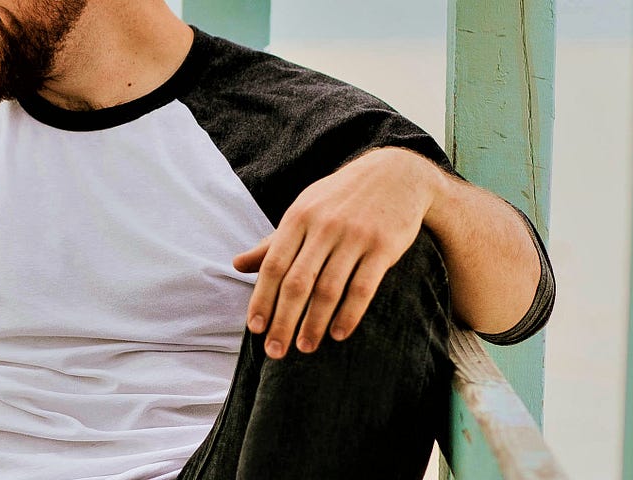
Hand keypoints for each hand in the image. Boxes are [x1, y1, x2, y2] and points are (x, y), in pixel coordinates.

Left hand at [234, 148, 449, 358]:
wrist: (395, 174)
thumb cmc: (340, 198)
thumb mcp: (303, 210)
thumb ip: (273, 242)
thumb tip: (237, 265)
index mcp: (298, 218)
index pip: (274, 266)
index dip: (262, 300)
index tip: (255, 329)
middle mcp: (324, 227)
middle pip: (298, 283)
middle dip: (284, 321)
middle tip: (276, 352)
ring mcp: (354, 236)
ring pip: (329, 289)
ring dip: (315, 323)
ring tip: (305, 347)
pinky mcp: (383, 246)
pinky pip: (363, 287)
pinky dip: (349, 314)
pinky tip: (339, 334)